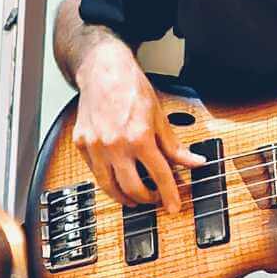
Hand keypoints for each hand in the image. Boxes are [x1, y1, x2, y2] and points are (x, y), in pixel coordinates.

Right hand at [72, 42, 203, 211]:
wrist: (103, 71)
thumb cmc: (132, 88)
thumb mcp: (160, 116)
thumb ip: (174, 146)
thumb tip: (194, 162)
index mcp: (139, 137)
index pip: (159, 175)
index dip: (169, 194)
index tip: (173, 206)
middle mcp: (115, 145)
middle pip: (132, 187)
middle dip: (146, 199)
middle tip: (155, 199)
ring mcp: (95, 146)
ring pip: (108, 186)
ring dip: (124, 197)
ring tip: (135, 198)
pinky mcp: (81, 144)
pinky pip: (94, 172)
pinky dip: (107, 180)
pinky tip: (116, 179)